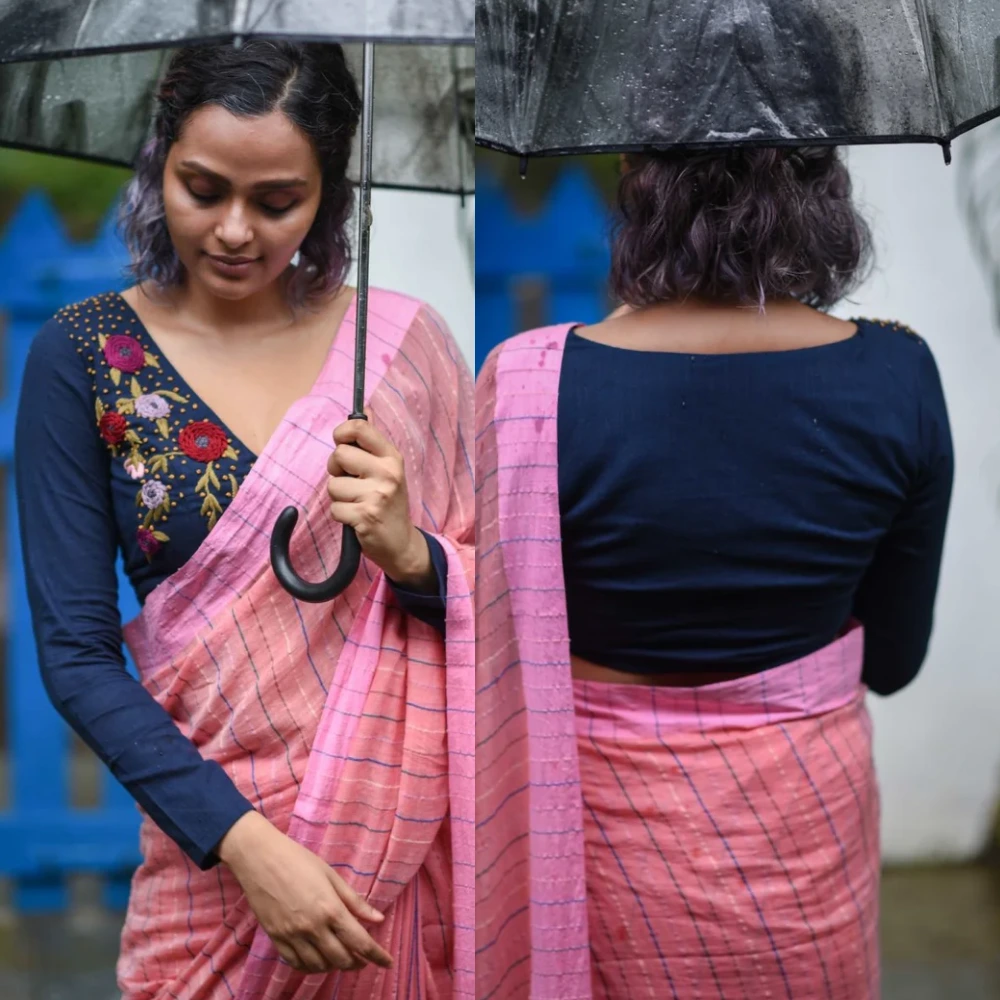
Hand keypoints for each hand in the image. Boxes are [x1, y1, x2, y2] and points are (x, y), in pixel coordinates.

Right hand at [217, 811, 392, 973]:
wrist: (259, 858)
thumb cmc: (298, 860)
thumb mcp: (331, 876)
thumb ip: (355, 901)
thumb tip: (379, 919)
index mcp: (330, 909)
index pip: (360, 942)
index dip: (377, 956)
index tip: (388, 962)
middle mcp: (312, 927)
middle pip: (341, 959)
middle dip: (357, 963)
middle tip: (364, 958)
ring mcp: (292, 936)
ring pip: (319, 966)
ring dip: (335, 966)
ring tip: (342, 957)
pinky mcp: (276, 939)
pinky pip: (296, 964)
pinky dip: (311, 966)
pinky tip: (318, 959)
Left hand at [326, 414, 434, 589]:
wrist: (402, 543)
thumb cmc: (389, 503)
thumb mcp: (388, 469)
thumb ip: (372, 442)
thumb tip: (363, 409)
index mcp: (391, 458)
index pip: (359, 428)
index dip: (342, 433)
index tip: (342, 444)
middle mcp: (387, 473)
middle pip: (339, 454)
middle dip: (336, 470)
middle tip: (351, 482)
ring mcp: (377, 495)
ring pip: (333, 485)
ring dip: (338, 497)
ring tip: (356, 503)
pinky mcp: (365, 516)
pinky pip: (334, 509)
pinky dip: (340, 516)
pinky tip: (356, 518)